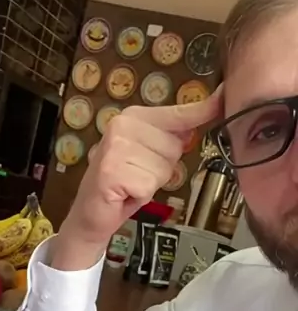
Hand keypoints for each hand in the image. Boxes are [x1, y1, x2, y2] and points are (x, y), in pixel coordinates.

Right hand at [53, 86, 222, 269]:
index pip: (178, 114)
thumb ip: (168, 139)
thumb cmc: (122, 184)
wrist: (89, 214)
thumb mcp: (147, 155)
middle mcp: (122, 126)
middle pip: (174, 148)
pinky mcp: (113, 171)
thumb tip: (197, 124)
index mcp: (133, 117)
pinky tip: (124, 194)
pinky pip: (149, 186)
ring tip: (130, 185)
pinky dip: (141, 197)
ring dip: (150, 184)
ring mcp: (116, 148)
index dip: (201, 111)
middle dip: (162, 169)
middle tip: (137, 176)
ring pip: (164, 169)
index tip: (222, 97)